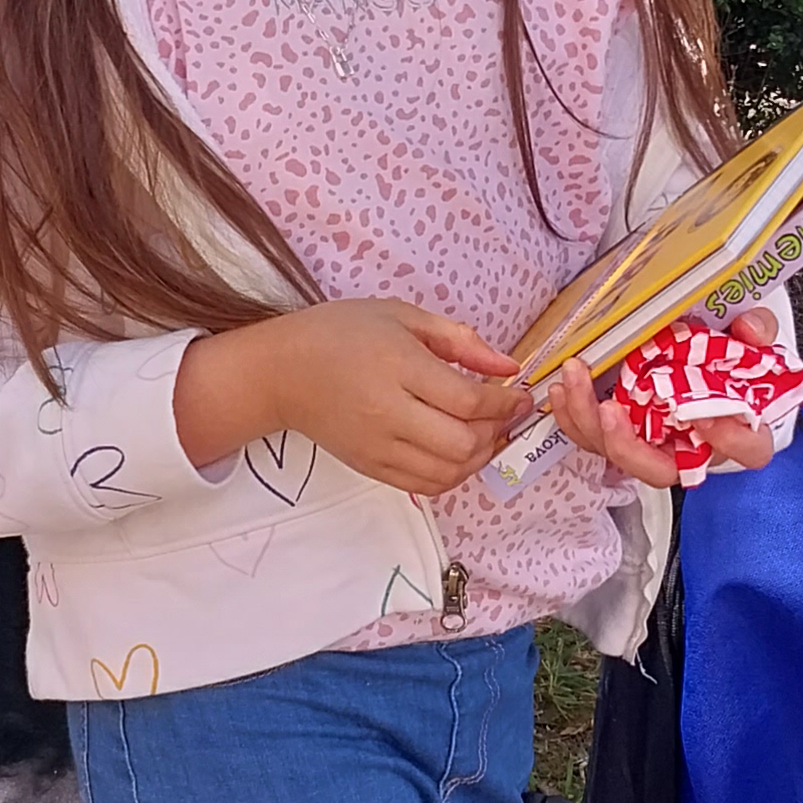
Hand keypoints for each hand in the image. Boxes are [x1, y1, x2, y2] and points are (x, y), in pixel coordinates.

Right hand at [178, 300, 530, 495]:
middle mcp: (388, 412)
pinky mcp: (371, 467)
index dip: (505, 404)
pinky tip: (458, 451)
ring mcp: (378, 446)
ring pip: (448, 472)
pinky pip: (426, 486)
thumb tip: (508, 367)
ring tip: (485, 433)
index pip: (466, 400)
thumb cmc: (341, 333)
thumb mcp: (402, 316)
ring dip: (479, 457)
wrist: (281, 372)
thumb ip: (459, 340)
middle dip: (496, 432)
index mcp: (398, 367)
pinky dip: (453, 474)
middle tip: (504, 414)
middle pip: (462, 443)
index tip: (521, 396)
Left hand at [544, 355, 773, 490]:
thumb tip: (749, 327)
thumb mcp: (750, 338)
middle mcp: (692, 449)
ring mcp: (653, 445)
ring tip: (574, 381)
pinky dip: (574, 417)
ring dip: (589, 425)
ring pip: (618, 456)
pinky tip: (564, 387)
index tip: (706, 415)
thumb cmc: (729, 360)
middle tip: (611, 411)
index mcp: (737, 431)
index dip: (730, 441)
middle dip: (630, 447)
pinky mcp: (623, 434)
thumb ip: (756, 332)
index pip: (748, 451)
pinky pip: (595, 438)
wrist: (701, 359)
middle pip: (662, 471)